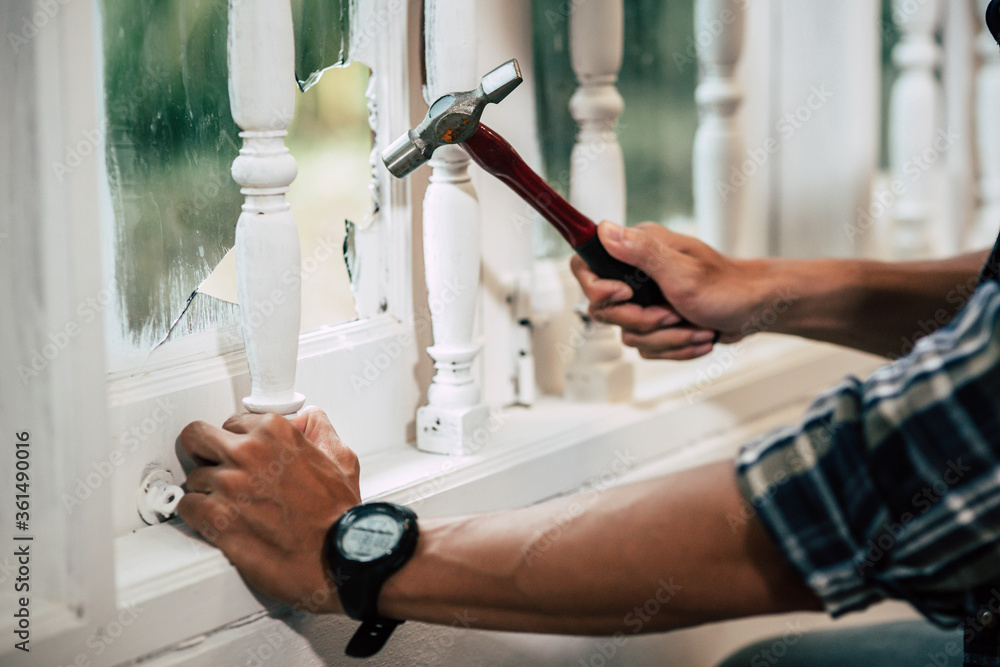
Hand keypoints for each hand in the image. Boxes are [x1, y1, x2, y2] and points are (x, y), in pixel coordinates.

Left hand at [177, 407, 360, 612]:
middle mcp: (248, 453)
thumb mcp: (341, 459)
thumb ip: (320, 431)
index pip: (232, 423)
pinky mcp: (216, 518)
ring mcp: (228, 485)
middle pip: (197, 437)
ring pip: (194, 478)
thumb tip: (309, 419)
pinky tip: (217, 521)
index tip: (240, 454)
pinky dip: (197, 515)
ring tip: (230, 505)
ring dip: (207, 490)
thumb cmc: (337, 515)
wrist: (335, 555)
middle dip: (204, 452)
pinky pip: (186, 507)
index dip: (237, 441)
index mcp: (275, 433)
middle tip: (213, 467)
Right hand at [571, 221, 766, 359]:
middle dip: (642, 321)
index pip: (586, 265)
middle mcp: (636, 272)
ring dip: (666, 339)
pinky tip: (696, 336)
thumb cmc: (728, 287)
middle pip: (604, 310)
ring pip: (629, 334)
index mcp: (638, 249)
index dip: (597, 288)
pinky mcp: (655, 322)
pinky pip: (647, 347)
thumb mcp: (681, 271)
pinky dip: (675, 347)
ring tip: (693, 326)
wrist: (756, 311)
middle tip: (671, 315)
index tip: (626, 295)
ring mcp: (645, 299)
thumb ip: (640, 252)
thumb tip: (605, 230)